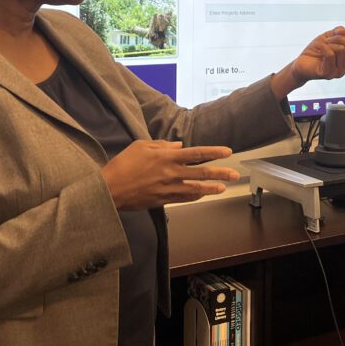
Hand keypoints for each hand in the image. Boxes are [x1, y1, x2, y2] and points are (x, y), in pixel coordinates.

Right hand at [101, 140, 237, 209]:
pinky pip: (183, 199)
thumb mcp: (141, 146)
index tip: (228, 152)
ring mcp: (168, 188)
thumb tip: (179, 145)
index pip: (196, 153)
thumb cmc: (123, 164)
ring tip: (223, 187)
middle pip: (201, 173)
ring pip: (196, 189)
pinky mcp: (162, 200)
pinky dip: (195, 197)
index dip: (214, 152)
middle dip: (220, 173)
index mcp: (166, 157)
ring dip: (211, 188)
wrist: (110, 189)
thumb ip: (162, 145)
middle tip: (235, 174)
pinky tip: (202, 195)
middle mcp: (171, 173)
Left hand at [271, 26, 344, 99]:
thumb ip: (338, 33)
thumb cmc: (315, 52)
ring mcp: (339, 71)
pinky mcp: (329, 73)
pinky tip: (317, 51)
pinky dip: (322, 47)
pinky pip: (330, 53)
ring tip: (320, 48)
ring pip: (340, 47)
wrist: (300, 64)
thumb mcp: (327, 37)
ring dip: (328, 43)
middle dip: (338, 37)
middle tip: (327, 41)